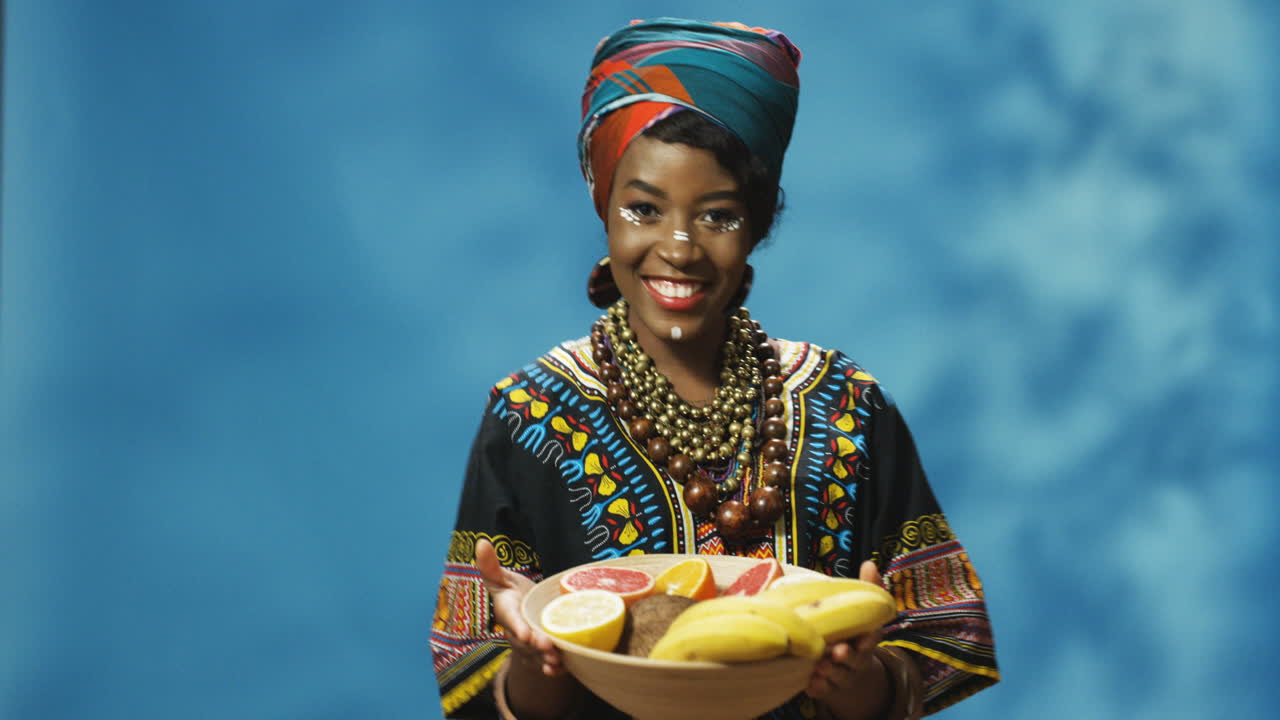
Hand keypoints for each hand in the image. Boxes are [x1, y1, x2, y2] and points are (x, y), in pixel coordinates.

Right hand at [474, 538, 564, 676]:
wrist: (525, 615)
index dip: (516, 627)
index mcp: (507, 612)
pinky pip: (549, 664)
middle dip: (536, 645)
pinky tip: (566, 668)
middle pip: (527, 641)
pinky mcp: (542, 655)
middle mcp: (517, 633)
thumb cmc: (513, 594)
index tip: (524, 633)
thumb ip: (491, 566)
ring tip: (557, 662)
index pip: (511, 620)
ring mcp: (530, 647)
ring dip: (547, 660)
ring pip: (538, 656)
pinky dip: (558, 668)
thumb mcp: (502, 579)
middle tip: (547, 646)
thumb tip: (481, 542)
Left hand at [805, 560, 889, 713]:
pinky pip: (824, 690)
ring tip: (818, 666)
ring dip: (830, 672)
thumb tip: (870, 562)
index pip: (872, 638)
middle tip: (836, 652)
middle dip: (847, 657)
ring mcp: (844, 674)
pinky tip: (810, 683)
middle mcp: (858, 657)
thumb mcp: (860, 611)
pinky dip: (818, 687)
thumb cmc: (851, 633)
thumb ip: (867, 588)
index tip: (863, 639)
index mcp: (866, 637)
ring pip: (839, 676)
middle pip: (855, 659)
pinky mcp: (829, 687)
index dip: (868, 639)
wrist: (847, 668)